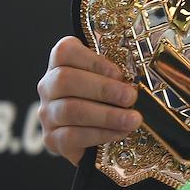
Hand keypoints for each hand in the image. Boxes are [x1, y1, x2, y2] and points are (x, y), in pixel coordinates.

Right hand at [37, 36, 140, 164]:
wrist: (92, 136)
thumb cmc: (107, 99)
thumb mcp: (112, 80)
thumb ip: (119, 72)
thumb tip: (142, 74)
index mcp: (62, 64)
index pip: (65, 51)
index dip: (93, 60)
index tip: (119, 73)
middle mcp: (49, 86)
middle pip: (65, 80)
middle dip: (103, 89)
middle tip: (131, 97)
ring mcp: (47, 113)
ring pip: (70, 110)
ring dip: (107, 115)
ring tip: (134, 119)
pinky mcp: (51, 138)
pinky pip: (71, 136)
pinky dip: (100, 134)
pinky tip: (121, 133)